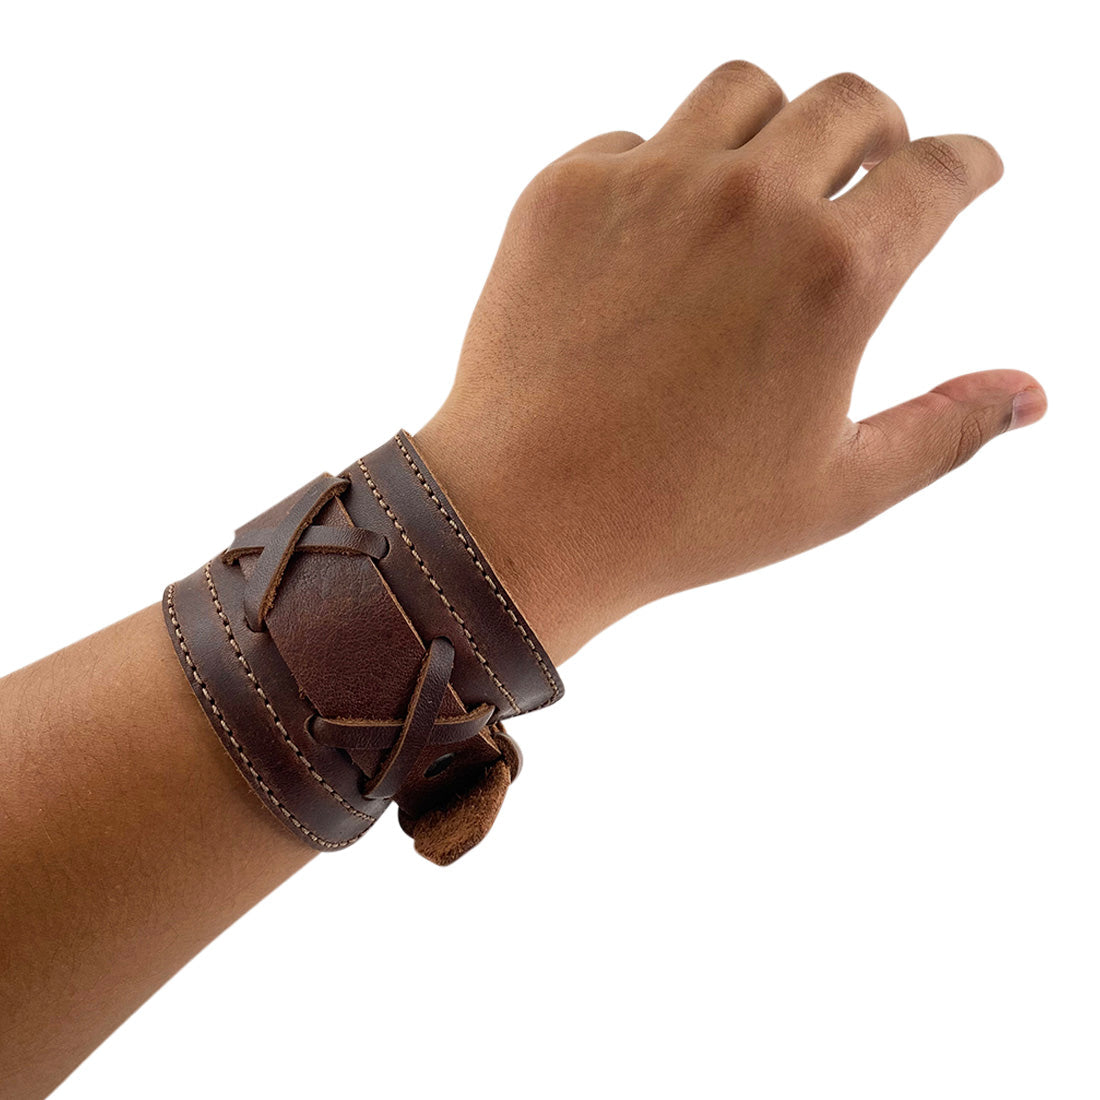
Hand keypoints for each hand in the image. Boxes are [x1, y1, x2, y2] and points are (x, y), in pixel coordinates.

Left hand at [415, 62, 1044, 662]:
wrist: (524, 517)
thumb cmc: (684, 517)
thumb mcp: (836, 490)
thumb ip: (946, 429)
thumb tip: (1031, 394)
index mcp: (837, 272)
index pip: (938, 170)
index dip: (970, 163)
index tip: (970, 168)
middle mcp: (751, 202)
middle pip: (850, 101)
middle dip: (882, 127)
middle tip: (874, 163)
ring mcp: (649, 184)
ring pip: (743, 92)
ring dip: (775, 123)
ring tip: (768, 178)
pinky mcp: (565, 190)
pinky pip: (635, 140)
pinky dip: (663, 172)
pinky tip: (658, 235)